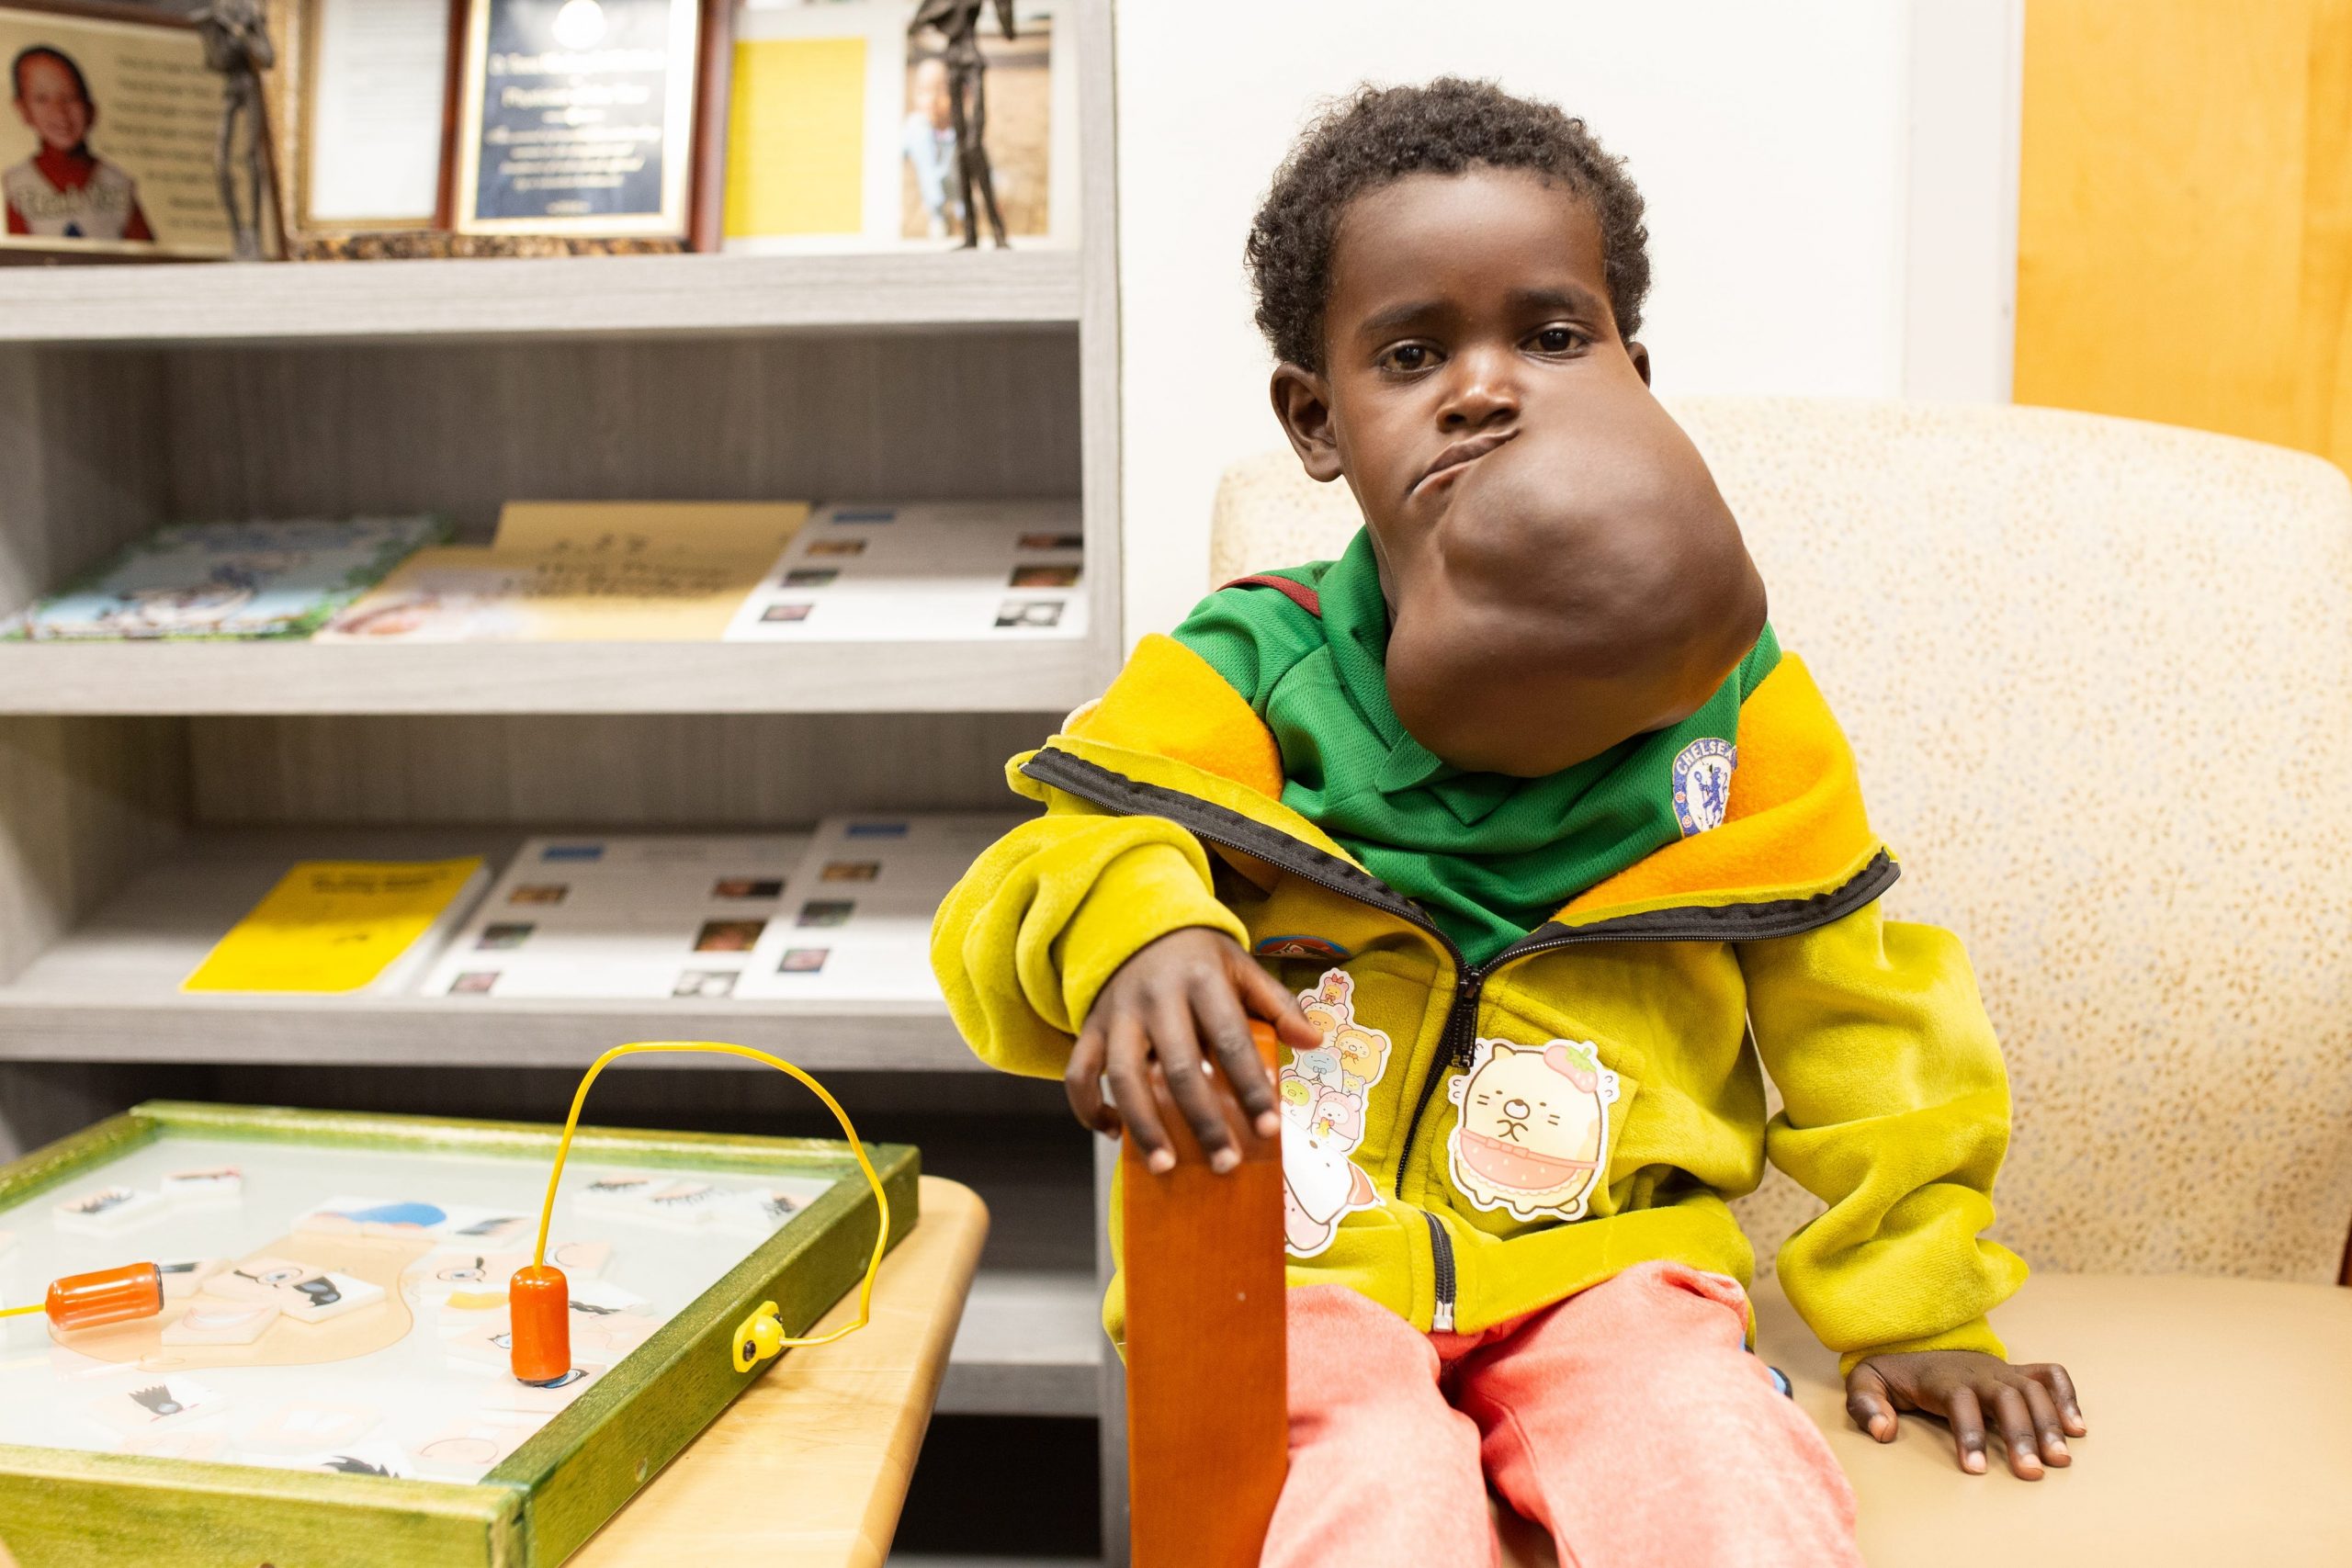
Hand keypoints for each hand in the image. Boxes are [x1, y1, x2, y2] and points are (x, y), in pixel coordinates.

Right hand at [1066, 928, 1322, 1175]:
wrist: (1136, 926)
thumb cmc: (1198, 960)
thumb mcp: (1241, 968)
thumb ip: (1277, 1005)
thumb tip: (1313, 1042)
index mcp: (1202, 980)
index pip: (1230, 1039)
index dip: (1250, 1085)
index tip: (1268, 1128)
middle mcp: (1156, 997)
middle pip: (1179, 1067)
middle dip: (1203, 1121)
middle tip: (1225, 1163)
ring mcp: (1118, 1013)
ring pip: (1123, 1076)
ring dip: (1144, 1126)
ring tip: (1165, 1167)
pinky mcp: (1090, 1027)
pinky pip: (1080, 1072)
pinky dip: (1089, 1108)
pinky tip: (1114, 1134)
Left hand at [1846, 1350, 2084, 1478]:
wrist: (1913, 1346)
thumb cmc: (1893, 1376)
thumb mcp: (1866, 1384)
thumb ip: (1867, 1405)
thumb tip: (1883, 1431)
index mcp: (1941, 1378)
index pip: (1960, 1401)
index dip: (1970, 1434)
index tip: (1976, 1470)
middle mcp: (1976, 1371)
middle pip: (2005, 1397)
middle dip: (2020, 1434)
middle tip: (2032, 1473)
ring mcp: (2000, 1370)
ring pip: (2031, 1390)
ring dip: (2048, 1423)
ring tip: (2060, 1461)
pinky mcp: (2016, 1372)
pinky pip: (2049, 1376)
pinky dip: (2067, 1397)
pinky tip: (2076, 1428)